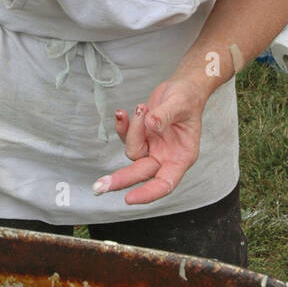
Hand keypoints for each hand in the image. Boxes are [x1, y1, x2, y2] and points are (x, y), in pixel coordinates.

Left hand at [94, 78, 205, 205]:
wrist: (182, 87)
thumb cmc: (188, 98)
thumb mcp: (181, 104)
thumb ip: (165, 115)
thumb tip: (151, 124)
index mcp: (181, 157)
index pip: (165, 183)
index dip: (148, 193)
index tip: (129, 198)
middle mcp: (166, 157)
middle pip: (141, 173)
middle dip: (121, 179)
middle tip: (99, 185)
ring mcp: (152, 147)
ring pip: (132, 151)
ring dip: (132, 131)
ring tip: (142, 108)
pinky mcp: (142, 137)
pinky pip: (126, 137)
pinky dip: (122, 126)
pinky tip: (122, 113)